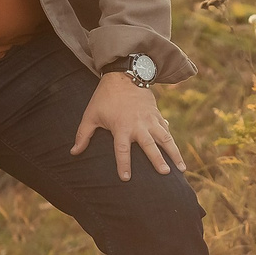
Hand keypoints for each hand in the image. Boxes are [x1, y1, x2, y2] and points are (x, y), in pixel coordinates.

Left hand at [69, 72, 186, 181]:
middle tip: (165, 173)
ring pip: (165, 139)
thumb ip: (83, 135)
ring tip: (182, 168)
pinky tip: (177, 153)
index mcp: (121, 127)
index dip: (123, 165)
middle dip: (158, 160)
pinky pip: (165, 130)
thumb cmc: (104, 97)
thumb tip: (73, 152)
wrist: (124, 75)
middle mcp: (138, 125)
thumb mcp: (91, 115)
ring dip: (174, 153)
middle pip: (149, 146)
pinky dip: (171, 140)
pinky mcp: (156, 115)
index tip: (126, 179)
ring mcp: (150, 120)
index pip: (122, 150)